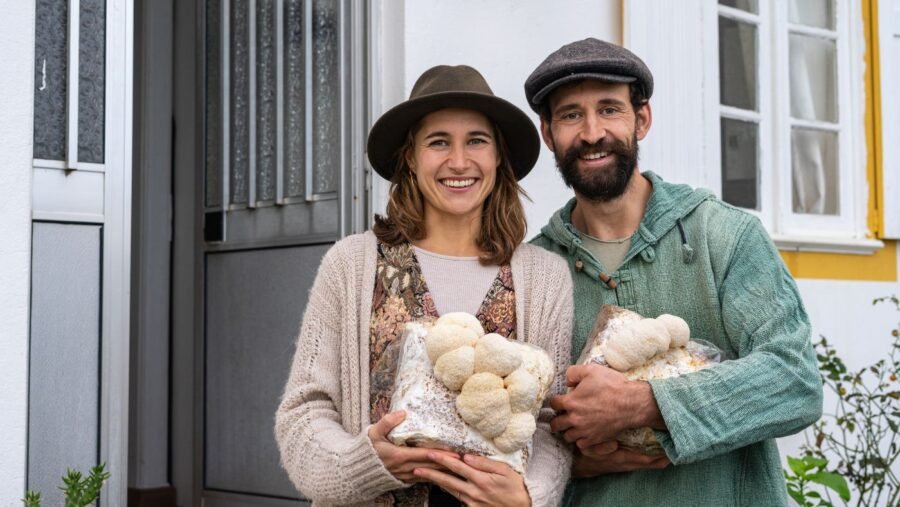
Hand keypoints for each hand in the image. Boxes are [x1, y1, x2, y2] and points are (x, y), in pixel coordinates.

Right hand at [368, 411, 459, 481]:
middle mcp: (406, 469)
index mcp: (400, 456)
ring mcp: (406, 476)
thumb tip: (402, 412)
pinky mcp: (406, 480)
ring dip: (444, 470)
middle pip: (432, 466)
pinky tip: (445, 473)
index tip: (456, 453)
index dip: (441, 454)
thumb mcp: (373, 433)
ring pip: (430, 474)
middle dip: (449, 463)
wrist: (357, 470)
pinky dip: (436, 476)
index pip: (425, 455)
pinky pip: (424, 479)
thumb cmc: (367, 450)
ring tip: (459, 466)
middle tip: (465, 459)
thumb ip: (387, 422)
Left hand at [413, 453, 530, 505]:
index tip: (430, 453)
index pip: (457, 466)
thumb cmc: (516, 487)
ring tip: (423, 475)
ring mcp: (472, 502)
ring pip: (450, 490)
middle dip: (431, 473)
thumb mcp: (505, 470)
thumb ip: (485, 463)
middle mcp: (474, 492)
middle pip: (448, 480)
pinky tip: (440, 485)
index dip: (443, 459)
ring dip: (436, 481)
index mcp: (481, 480)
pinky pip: (457, 498)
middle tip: (416, 468)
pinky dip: (447, 490)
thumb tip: (467, 456)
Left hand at [549, 364, 663, 447]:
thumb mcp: (591, 370)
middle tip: (562, 417)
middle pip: (556, 424)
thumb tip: (567, 381)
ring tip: (573, 426)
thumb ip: (573, 373)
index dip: (556, 401)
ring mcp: (584, 431)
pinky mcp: (595, 439)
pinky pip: (581, 445)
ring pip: (567, 436)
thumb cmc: (612, 385)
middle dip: (557, 420)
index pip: (553, 404)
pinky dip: (580, 440)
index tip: (560, 401)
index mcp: (571, 402)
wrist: (631, 403)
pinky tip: (584, 434)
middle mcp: (574, 419)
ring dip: (568, 431)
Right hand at [572, 446, 669, 477]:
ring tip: (673, 446)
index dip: (658, 455)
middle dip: (665, 455)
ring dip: (661, 456)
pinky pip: (645, 461)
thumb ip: (599, 447)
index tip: (669, 447)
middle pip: (652, 462)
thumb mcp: (589, 448)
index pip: (644, 459)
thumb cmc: (587, 453)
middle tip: (678, 445)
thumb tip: (613, 445)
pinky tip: (660, 451)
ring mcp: (629, 464)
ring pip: (650, 463)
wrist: (583, 464)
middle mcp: (628, 463)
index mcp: (621, 458)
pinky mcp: (628, 463)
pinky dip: (654, 457)